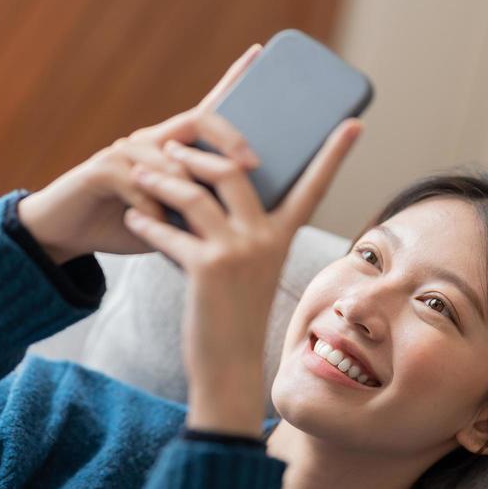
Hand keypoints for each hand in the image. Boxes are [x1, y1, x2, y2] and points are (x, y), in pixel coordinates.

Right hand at [16, 45, 265, 262]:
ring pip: (170, 159)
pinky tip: (159, 225)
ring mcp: (124, 152)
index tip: (258, 51)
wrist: (65, 233)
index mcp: (170, 147)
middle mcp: (149, 140)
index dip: (231, 80)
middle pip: (197, 121)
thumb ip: (199, 209)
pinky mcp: (100, 170)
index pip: (207, 110)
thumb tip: (245, 211)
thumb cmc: (122, 225)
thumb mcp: (171, 220)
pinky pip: (138, 185)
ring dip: (189, 188)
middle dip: (229, 139)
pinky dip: (154, 209)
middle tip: (252, 164)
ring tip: (206, 217)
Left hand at [122, 111, 363, 435]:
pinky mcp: (207, 269)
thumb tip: (220, 188)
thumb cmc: (237, 314)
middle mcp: (266, 239)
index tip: (354, 123)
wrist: (228, 366)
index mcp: (283, 236)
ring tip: (140, 173)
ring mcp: (238, 253)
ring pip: (195, 195)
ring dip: (162, 180)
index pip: (314, 186)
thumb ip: (247, 232)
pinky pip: (171, 232)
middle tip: (171, 147)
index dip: (334, 154)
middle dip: (198, 154)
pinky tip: (133, 217)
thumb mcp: (253, 269)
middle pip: (233, 171)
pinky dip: (147, 222)